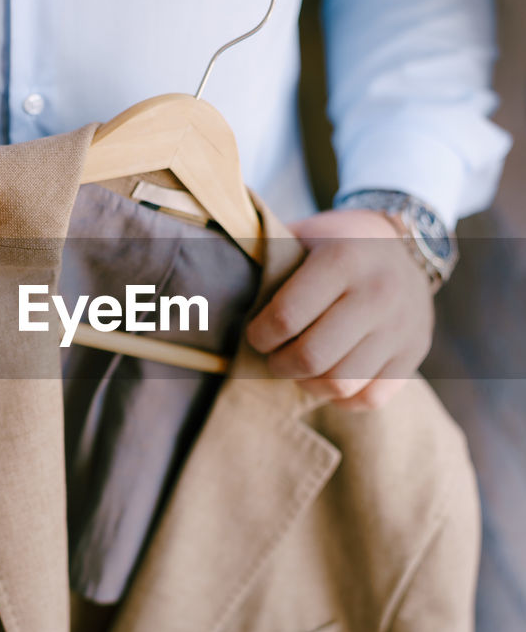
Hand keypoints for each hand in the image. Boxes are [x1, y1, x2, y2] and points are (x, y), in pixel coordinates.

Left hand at [244, 208, 434, 410]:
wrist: (409, 244)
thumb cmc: (337, 244)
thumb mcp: (304, 234)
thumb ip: (267, 256)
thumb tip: (215, 283)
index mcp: (344, 259)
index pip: (285, 317)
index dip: (260, 335)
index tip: (257, 334)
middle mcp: (378, 293)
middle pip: (312, 357)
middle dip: (279, 364)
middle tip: (273, 356)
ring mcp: (401, 325)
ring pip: (341, 384)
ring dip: (308, 383)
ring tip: (299, 368)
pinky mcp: (415, 351)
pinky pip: (371, 397)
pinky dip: (343, 397)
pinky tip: (329, 378)